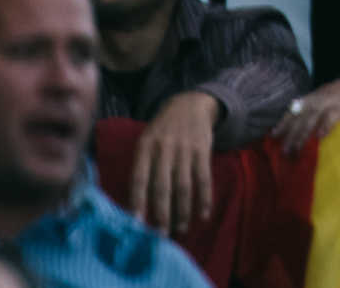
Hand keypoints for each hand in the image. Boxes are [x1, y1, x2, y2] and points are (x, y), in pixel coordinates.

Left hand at [128, 90, 220, 232]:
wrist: (190, 103)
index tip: (136, 223)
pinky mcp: (202, 150)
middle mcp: (164, 148)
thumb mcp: (146, 141)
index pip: (139, 178)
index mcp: (145, 147)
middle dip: (161, 213)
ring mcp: (184, 149)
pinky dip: (204, 198)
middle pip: (162, 186)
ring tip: (180, 229)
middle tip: (161, 235)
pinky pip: (203, 178)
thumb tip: (135, 204)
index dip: (138, 201)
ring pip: (183, 186)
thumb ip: (141, 167)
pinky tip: (203, 214)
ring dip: (183, 211)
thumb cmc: (162, 131)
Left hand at [275, 74, 339, 150]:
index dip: (285, 120)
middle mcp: (323, 93)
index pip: (297, 106)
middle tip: (282, 149)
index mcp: (320, 92)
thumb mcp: (338, 94)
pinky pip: (331, 116)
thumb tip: (315, 122)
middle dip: (290, 132)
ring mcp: (333, 97)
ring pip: (311, 117)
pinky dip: (324, 126)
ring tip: (294, 149)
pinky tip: (319, 138)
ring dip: (301, 135)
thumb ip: (326, 104)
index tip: (274, 134)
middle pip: (301, 114)